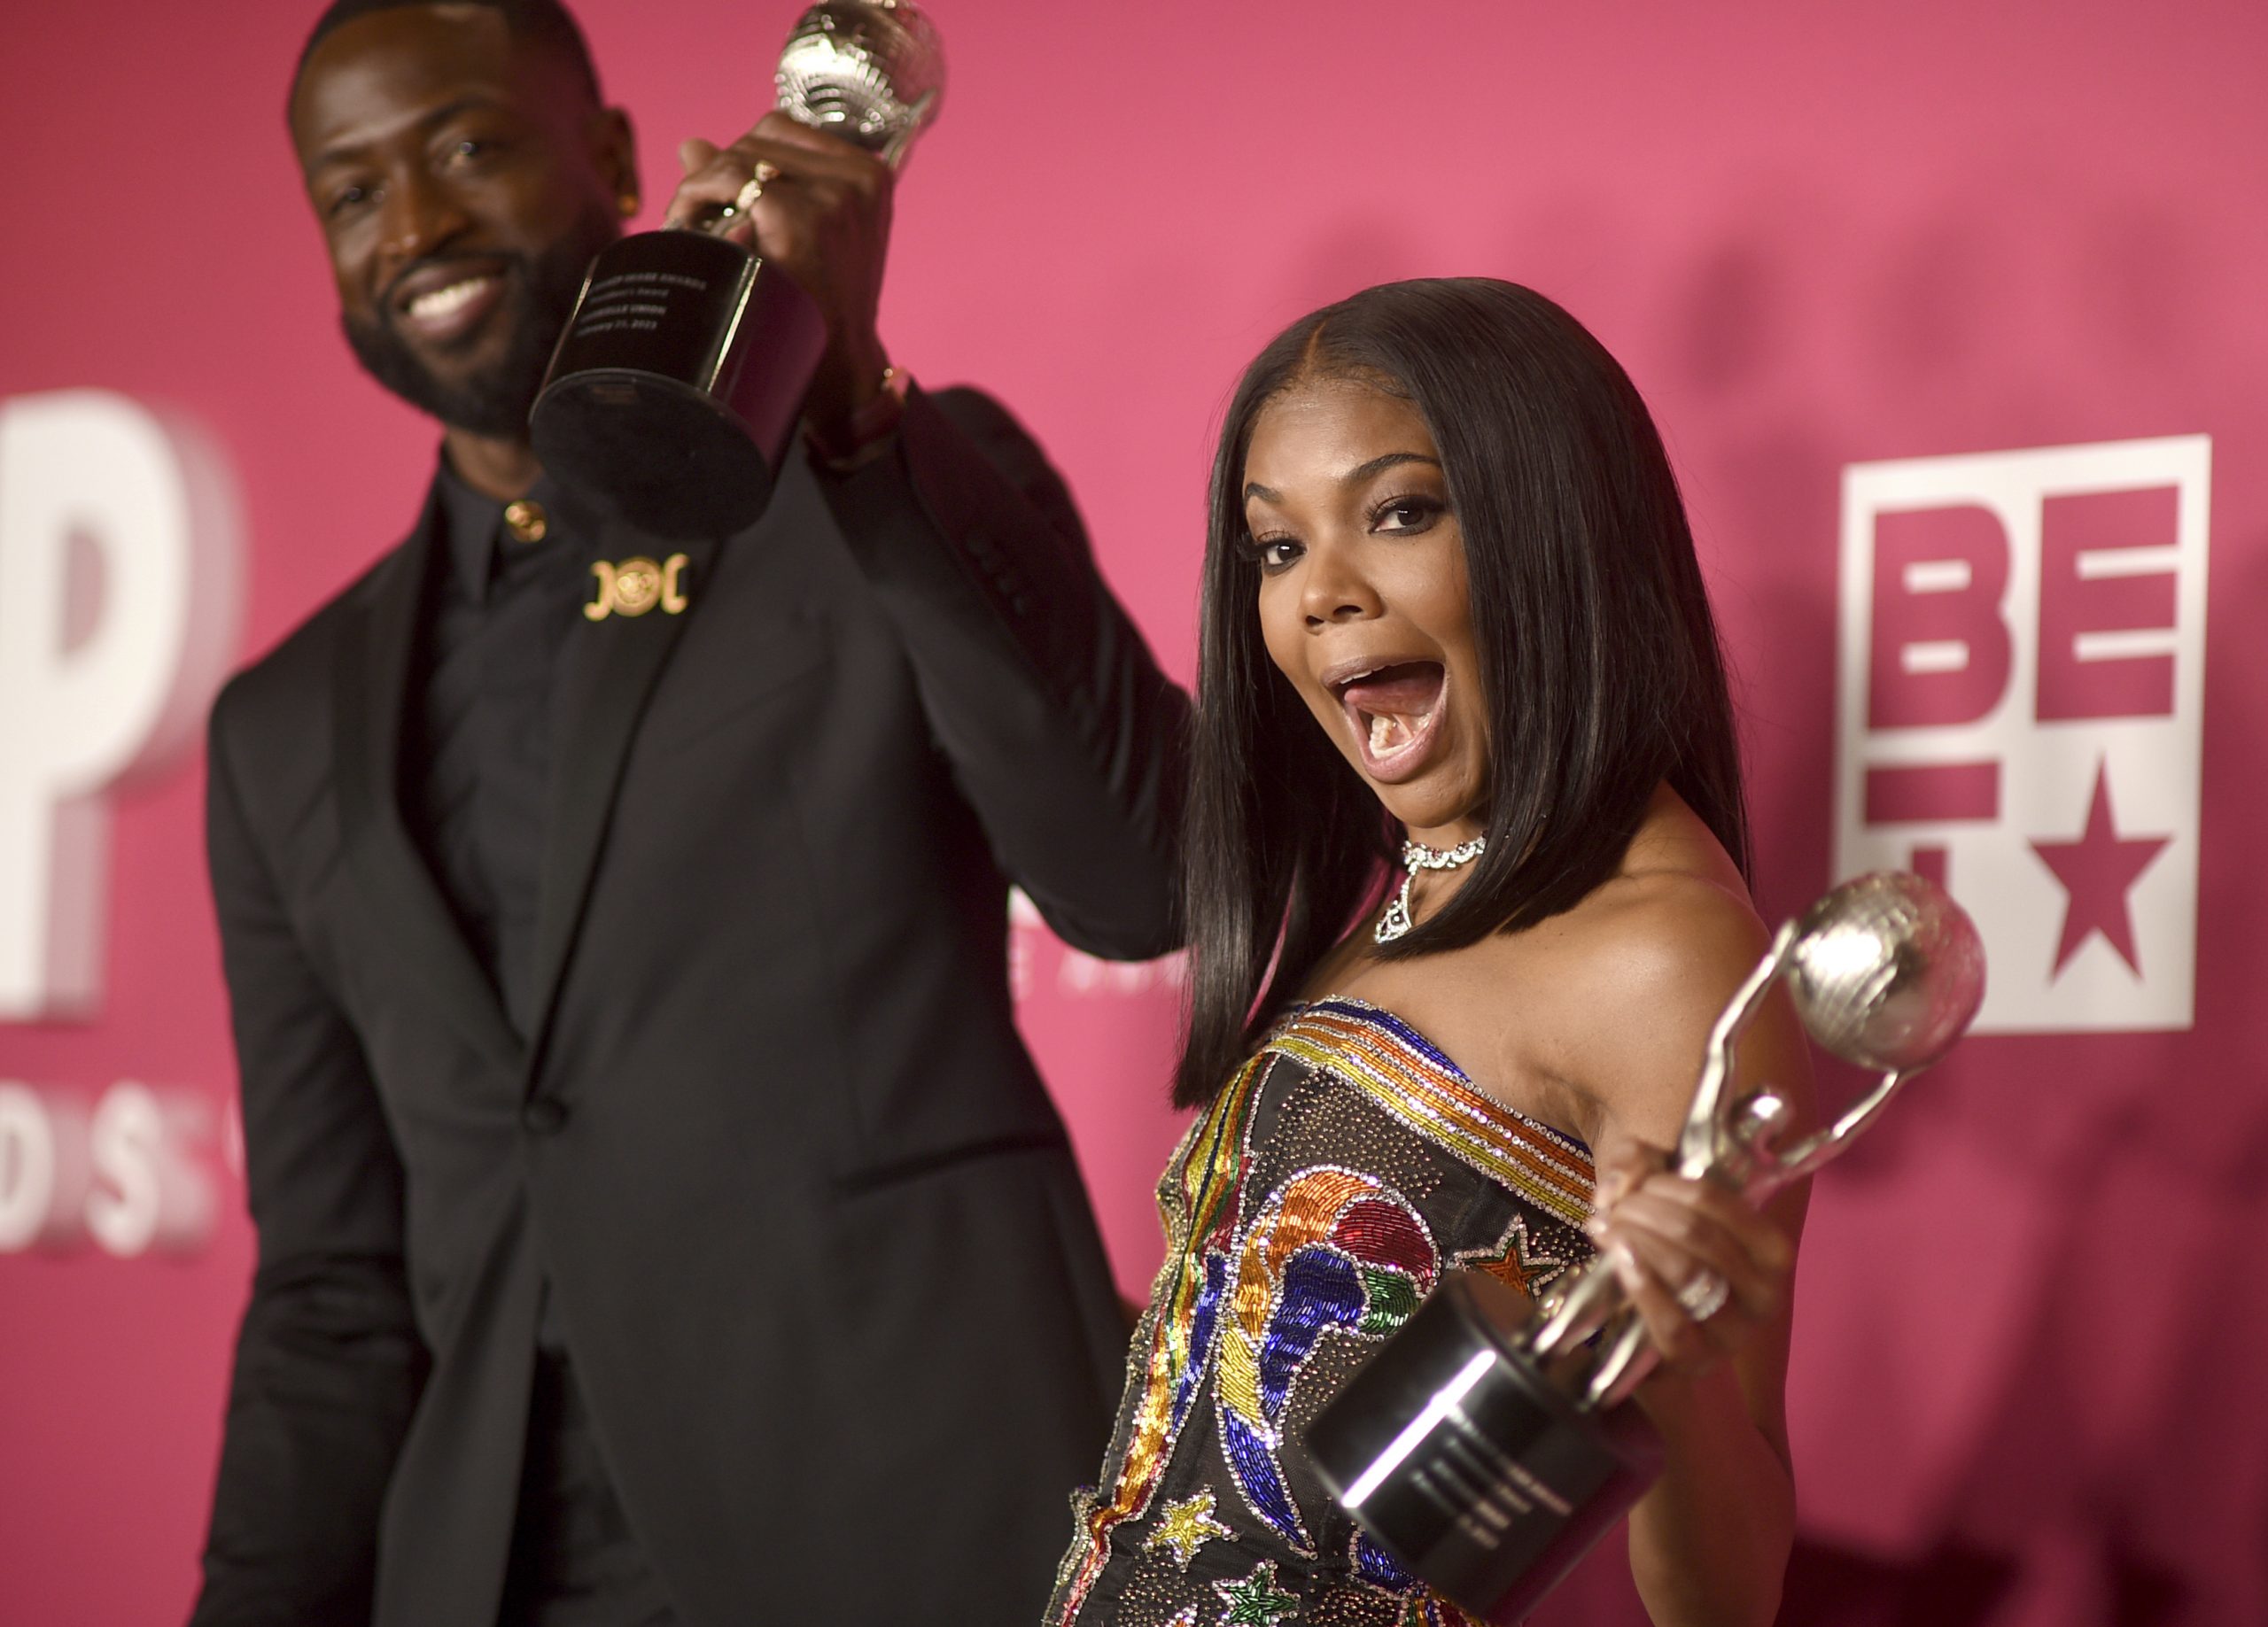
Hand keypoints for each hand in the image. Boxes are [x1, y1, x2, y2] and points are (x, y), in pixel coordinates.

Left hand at [665, 111, 894, 437]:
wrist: (839, 368)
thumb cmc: (819, 307)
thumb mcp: (800, 235)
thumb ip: (751, 186)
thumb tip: (689, 145)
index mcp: (867, 174)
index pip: (781, 131)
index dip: (739, 158)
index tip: (717, 197)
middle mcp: (859, 176)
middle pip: (758, 138)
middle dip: (717, 173)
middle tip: (690, 216)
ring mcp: (836, 196)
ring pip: (739, 157)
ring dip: (702, 186)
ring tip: (688, 226)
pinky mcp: (804, 217)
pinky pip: (732, 181)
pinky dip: (700, 198)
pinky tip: (688, 228)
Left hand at [1583, 1140, 1793, 1377]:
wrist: (1642, 1320)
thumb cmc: (1662, 1246)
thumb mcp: (1655, 1194)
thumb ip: (1638, 1164)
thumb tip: (1619, 1180)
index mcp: (1771, 1251)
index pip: (1723, 1203)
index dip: (1672, 1185)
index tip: (1642, 1183)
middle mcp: (1765, 1294)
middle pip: (1699, 1235)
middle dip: (1646, 1212)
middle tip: (1615, 1208)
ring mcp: (1733, 1332)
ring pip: (1686, 1273)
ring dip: (1637, 1241)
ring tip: (1606, 1229)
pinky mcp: (1697, 1360)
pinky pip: (1673, 1324)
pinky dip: (1643, 1286)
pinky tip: (1619, 1260)